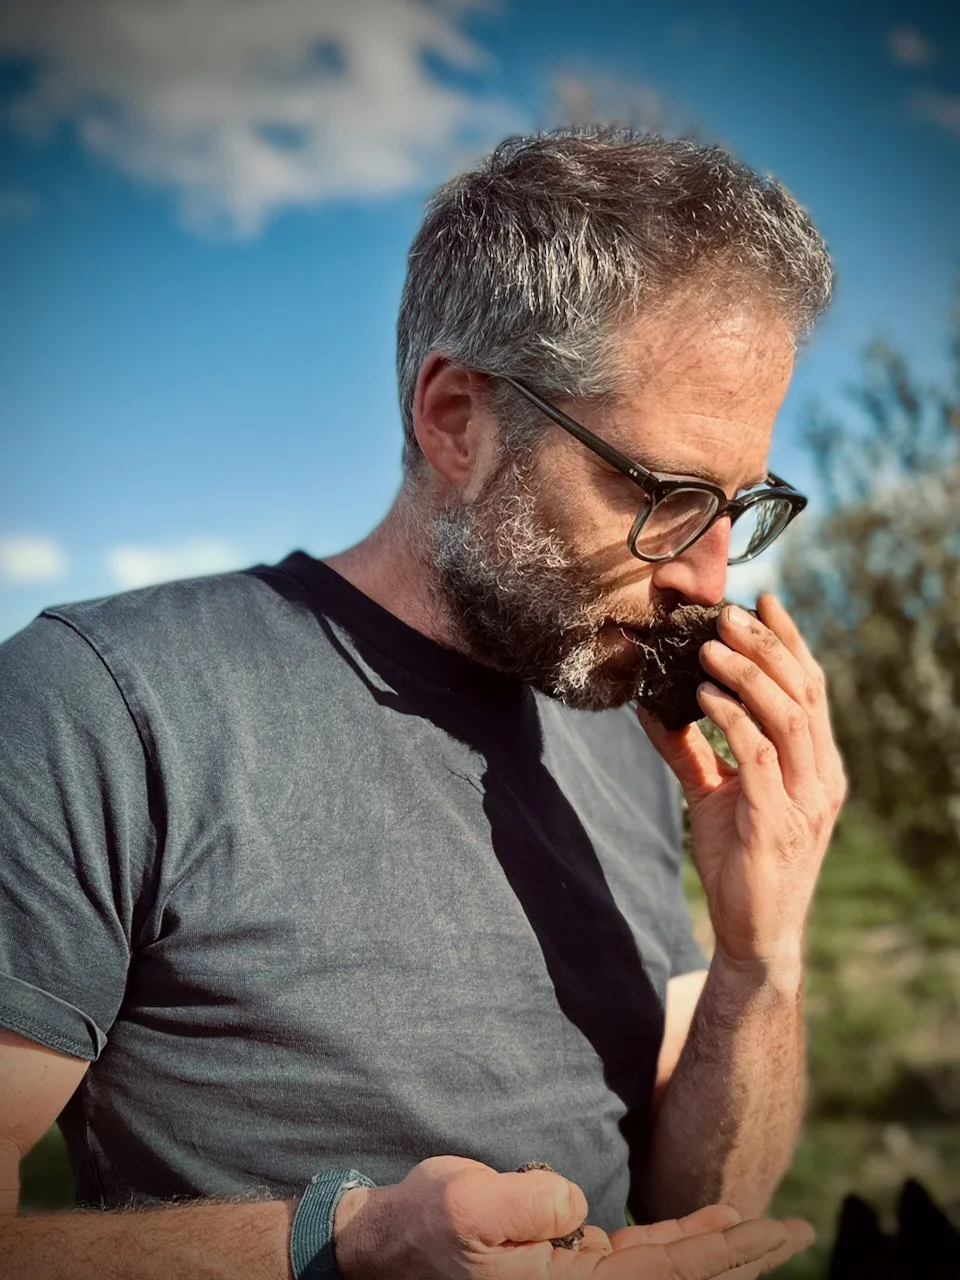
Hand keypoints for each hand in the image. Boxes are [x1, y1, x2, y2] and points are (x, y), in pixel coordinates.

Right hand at [332, 1155, 813, 1276]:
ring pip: (665, 1265)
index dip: (729, 1252)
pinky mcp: (563, 1255)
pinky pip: (635, 1253)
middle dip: (743, 1255)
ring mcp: (576, 1276)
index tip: (779, 1228)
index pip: (669, 1276)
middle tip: (798, 1230)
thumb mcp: (468, 1206)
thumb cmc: (423, 1228)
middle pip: (683, 1277)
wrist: (386, 1240)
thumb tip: (579, 1204)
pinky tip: (701, 1224)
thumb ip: (530, 1200)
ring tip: (762, 1225)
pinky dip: (674, 1238)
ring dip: (716, 1245)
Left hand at [637, 594, 846, 968]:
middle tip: (727, 613)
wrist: (754, 935)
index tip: (764, 600)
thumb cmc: (741, 862)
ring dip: (747, 674)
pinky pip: (759, 757)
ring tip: (710, 647)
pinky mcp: (777, 823)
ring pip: (787, 716)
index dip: (790, 641)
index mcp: (817, 765)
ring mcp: (805, 800)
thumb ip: (694, 751)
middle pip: (803, 691)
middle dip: (766, 644)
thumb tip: (655, 706)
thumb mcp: (718, 795)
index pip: (811, 688)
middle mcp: (821, 776)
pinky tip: (704, 697)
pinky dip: (732, 719)